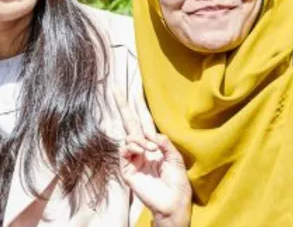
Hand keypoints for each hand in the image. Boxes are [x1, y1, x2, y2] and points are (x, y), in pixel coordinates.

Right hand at [114, 92, 190, 225]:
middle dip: (123, 106)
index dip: (138, 106)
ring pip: (128, 137)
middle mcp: (142, 148)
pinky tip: (143, 151)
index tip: (133, 90)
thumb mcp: (176, 159)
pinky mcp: (127, 169)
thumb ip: (165, 144)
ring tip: (150, 149)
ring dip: (138, 139)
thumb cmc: (178, 182)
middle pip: (129, 123)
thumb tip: (153, 135)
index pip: (143, 121)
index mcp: (154, 144)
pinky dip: (133, 147)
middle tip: (115, 90)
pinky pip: (125, 151)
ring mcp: (133, 158)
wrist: (173, 202)